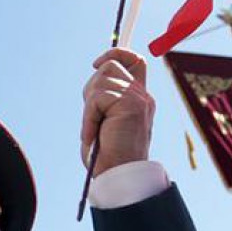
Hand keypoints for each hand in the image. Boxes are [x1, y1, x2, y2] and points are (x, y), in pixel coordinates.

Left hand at [81, 48, 154, 175]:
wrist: (118, 177)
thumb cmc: (108, 156)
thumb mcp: (104, 120)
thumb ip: (104, 98)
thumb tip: (97, 71)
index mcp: (138, 98)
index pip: (135, 61)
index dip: (117, 53)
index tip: (96, 64)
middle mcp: (142, 96)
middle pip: (109, 66)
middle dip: (91, 90)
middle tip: (94, 119)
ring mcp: (139, 99)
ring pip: (102, 78)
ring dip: (90, 105)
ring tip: (94, 129)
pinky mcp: (131, 105)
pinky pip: (98, 98)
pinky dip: (89, 118)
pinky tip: (93, 135)